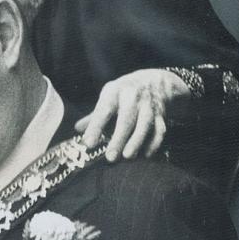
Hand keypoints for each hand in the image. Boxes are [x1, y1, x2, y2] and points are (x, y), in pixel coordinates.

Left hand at [75, 68, 191, 161]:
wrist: (155, 81)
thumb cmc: (125, 93)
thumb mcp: (109, 96)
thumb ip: (95, 115)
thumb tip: (77, 129)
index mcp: (115, 92)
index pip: (103, 110)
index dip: (95, 127)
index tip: (88, 143)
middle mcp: (133, 97)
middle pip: (126, 119)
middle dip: (119, 139)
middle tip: (110, 158)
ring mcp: (149, 106)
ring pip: (144, 125)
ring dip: (137, 141)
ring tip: (127, 157)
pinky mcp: (161, 115)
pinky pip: (159, 130)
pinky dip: (154, 143)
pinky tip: (145, 155)